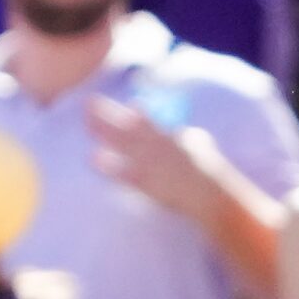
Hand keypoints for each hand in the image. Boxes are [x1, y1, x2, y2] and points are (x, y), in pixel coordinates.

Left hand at [87, 96, 221, 224]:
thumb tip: (182, 132)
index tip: (119, 104)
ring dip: (104, 131)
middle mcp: (156, 145)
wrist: (210, 194)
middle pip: (127, 126)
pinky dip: (108, 164)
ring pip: (122, 142)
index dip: (130, 111)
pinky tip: (93, 158)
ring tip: (87, 125)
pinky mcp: (146, 182)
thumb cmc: (209, 171)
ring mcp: (150, 162)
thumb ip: (189, 136)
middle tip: (89, 104)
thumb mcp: (201, 146)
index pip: (146, 119)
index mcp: (169, 136)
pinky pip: (123, 170)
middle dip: (107, 114)